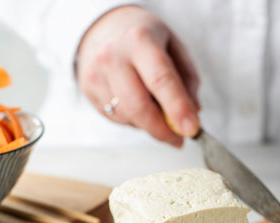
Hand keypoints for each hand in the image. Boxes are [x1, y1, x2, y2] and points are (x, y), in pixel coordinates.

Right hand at [76, 6, 199, 146]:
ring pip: (127, 117)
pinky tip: (137, 104)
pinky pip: (115, 118)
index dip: (178, 108)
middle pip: (139, 107)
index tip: (191, 129)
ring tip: (156, 110)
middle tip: (178, 139)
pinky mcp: (87, 90)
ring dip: (148, 124)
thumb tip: (192, 114)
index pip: (161, 80)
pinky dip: (133, 120)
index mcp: (140, 40)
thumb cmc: (143, 38)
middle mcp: (113, 57)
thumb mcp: (173, 46)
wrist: (102, 26)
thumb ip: (187, 79)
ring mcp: (96, 75)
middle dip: (162, 130)